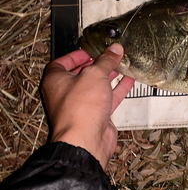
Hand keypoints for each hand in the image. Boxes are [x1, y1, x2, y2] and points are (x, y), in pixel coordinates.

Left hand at [41, 44, 134, 168]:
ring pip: (97, 86)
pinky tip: (130, 80)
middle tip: (110, 56)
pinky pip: (108, 98)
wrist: (86, 140)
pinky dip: (118, 89)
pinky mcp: (96, 115)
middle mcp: (66, 93)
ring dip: (109, 76)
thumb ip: (106, 60)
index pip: (62, 62)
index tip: (92, 50)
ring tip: (122, 64)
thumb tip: (114, 49)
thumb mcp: (95, 74)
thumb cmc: (80, 108)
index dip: (77, 55)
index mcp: (56, 81)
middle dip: (97, 64)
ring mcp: (81, 105)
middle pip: (82, 74)